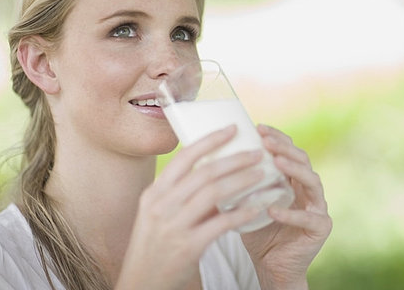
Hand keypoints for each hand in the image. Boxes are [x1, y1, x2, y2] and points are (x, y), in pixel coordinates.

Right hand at [115, 125, 262, 289]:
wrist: (142, 284)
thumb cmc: (154, 247)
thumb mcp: (158, 214)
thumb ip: (182, 194)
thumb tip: (215, 173)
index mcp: (155, 193)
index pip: (185, 157)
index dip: (210, 140)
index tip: (232, 129)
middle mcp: (161, 205)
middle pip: (205, 172)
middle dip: (235, 159)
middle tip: (256, 153)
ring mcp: (174, 226)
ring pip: (214, 193)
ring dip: (242, 181)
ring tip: (261, 174)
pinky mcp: (188, 247)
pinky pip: (221, 224)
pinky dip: (241, 213)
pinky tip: (257, 207)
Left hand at [241, 125, 331, 289]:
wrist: (270, 265)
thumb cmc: (257, 231)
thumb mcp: (246, 201)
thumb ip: (238, 182)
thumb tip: (209, 158)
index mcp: (293, 178)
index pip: (289, 150)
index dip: (277, 137)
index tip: (259, 127)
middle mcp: (308, 188)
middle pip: (303, 159)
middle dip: (285, 147)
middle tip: (267, 141)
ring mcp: (318, 207)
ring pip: (313, 181)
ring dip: (294, 170)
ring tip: (276, 163)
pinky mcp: (321, 227)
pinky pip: (308, 217)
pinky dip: (290, 213)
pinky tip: (272, 209)